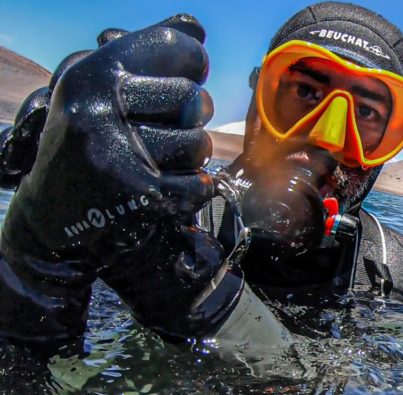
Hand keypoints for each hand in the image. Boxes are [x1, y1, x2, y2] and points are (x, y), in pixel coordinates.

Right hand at [0, 15, 240, 344]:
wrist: (54, 210)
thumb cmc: (89, 138)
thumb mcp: (103, 88)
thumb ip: (148, 55)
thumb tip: (193, 27)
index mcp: (91, 76)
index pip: (174, 47)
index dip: (193, 61)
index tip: (187, 72)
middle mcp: (99, 112)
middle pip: (193, 99)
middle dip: (193, 114)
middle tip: (172, 125)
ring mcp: (116, 156)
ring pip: (198, 144)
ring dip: (192, 155)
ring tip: (164, 157)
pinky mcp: (136, 197)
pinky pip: (198, 184)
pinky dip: (193, 188)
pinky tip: (168, 185)